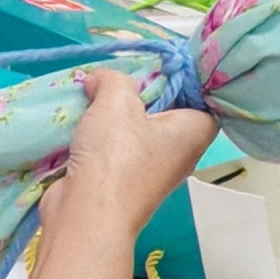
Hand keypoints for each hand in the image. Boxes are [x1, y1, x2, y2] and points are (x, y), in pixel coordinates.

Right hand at [52, 68, 216, 234]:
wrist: (87, 214)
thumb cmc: (115, 157)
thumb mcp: (116, 101)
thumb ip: (114, 79)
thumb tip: (100, 80)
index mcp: (196, 131)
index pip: (200, 94)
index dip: (178, 77)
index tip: (151, 65)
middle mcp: (181, 152)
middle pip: (164, 110)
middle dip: (138, 94)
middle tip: (114, 78)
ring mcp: (153, 170)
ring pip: (137, 131)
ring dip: (113, 117)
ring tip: (91, 98)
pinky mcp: (124, 182)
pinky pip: (117, 150)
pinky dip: (100, 138)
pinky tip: (79, 126)